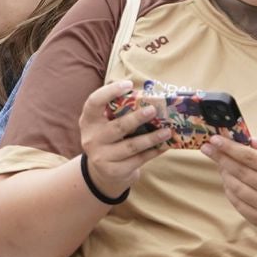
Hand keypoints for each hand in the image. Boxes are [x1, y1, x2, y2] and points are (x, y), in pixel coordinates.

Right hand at [78, 81, 170, 198]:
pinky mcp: (114, 170)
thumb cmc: (110, 139)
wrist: (103, 171)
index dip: (109, 92)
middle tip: (153, 110)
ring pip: (131, 146)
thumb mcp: (107, 124)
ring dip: (151, 138)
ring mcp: (101, 156)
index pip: (94, 102)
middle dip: (137, 118)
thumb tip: (150, 97)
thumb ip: (120, 112)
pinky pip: (138, 159)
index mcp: (89, 121)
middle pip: (117, 127)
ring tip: (167, 131)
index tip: (128, 85)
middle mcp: (91, 138)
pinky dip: (153, 152)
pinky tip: (164, 146)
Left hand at [202, 136, 256, 231]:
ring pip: (235, 186)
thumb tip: (247, 139)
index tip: (214, 139)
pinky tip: (227, 180)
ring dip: (224, 173)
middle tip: (206, 148)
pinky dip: (228, 188)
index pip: (249, 157)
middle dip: (220, 158)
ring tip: (220, 164)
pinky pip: (236, 201)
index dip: (230, 148)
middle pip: (239, 171)